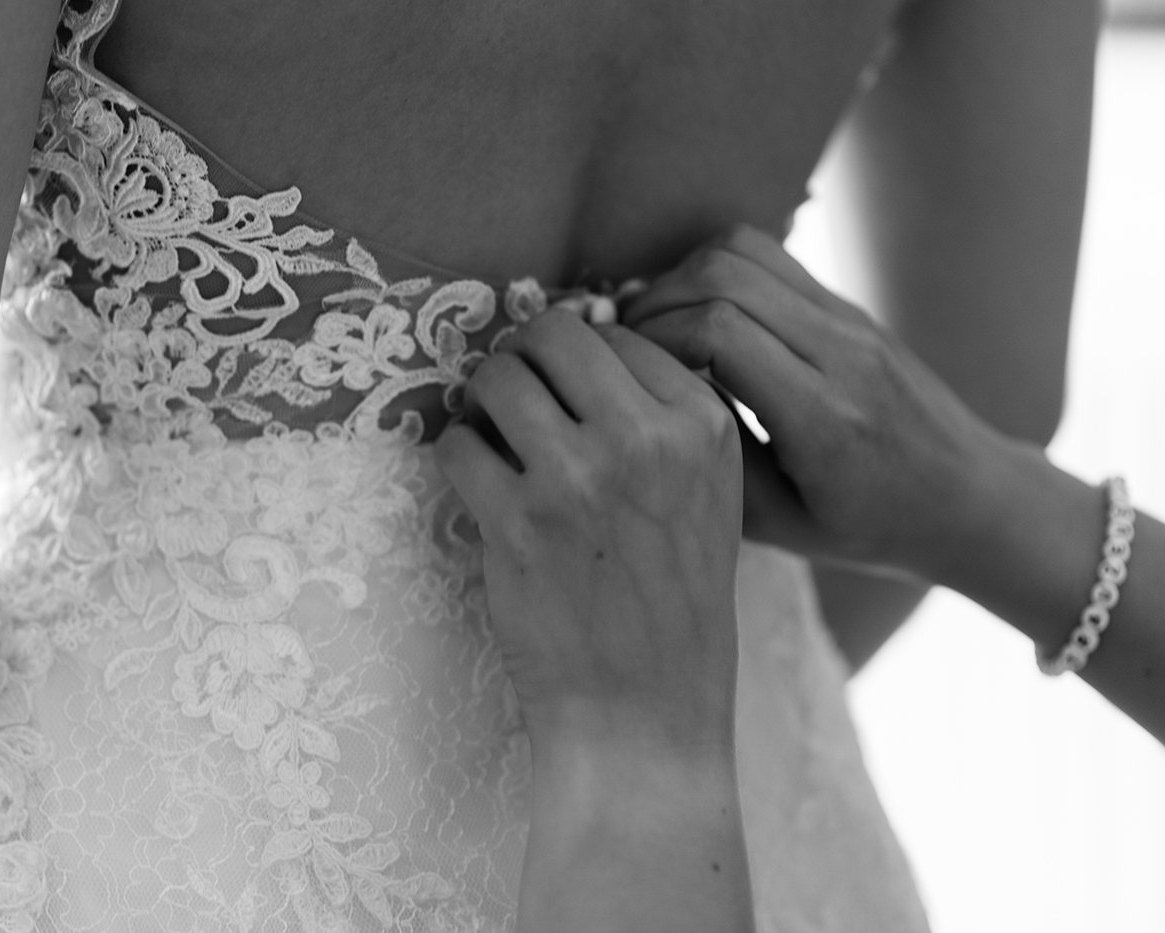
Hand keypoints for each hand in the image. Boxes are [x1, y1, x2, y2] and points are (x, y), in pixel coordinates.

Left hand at [436, 309, 743, 755]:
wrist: (644, 708)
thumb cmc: (672, 599)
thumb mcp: (707, 492)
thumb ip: (659, 415)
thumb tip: (578, 333)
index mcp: (704, 424)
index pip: (619, 335)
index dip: (581, 362)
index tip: (568, 397)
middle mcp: (647, 440)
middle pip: (553, 335)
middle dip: (524, 360)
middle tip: (518, 399)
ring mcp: (579, 479)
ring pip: (496, 377)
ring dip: (483, 404)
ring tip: (498, 441)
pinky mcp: (517, 523)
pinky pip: (457, 445)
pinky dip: (459, 460)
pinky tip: (484, 490)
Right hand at [623, 225, 1012, 581]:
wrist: (968, 498)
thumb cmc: (871, 529)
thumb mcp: (782, 525)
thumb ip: (716, 462)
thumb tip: (650, 395)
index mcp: (825, 418)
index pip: (718, 330)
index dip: (652, 338)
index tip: (622, 369)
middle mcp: (842, 352)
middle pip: (723, 275)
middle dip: (655, 301)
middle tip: (624, 343)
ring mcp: (850, 319)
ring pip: (743, 250)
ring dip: (682, 276)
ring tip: (655, 325)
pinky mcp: (849, 306)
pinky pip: (769, 257)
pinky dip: (716, 272)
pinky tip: (698, 318)